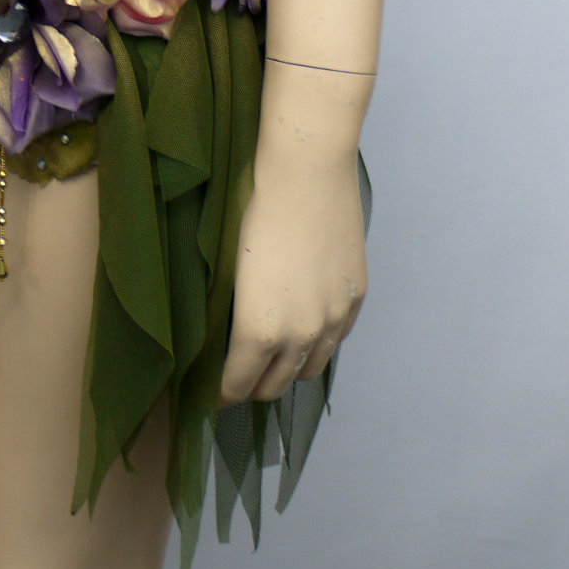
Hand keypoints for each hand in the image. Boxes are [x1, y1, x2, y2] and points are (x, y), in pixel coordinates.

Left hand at [218, 138, 367, 405]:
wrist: (305, 174)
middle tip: (239, 375)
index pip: (238, 385)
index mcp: (258, 330)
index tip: (214, 392)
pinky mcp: (354, 299)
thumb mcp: (230, 271)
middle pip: (275, 386)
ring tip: (273, 357)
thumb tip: (229, 339)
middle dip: (253, 386)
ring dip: (288, 370)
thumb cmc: (252, 212)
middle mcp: (300, 336)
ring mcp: (333, 320)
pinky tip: (305, 329)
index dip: (223, 393)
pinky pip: (336, 340)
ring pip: (310, 369)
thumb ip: (234, 315)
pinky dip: (318, 343)